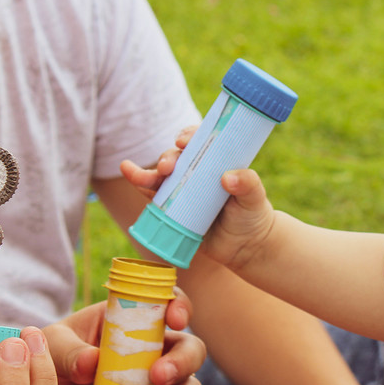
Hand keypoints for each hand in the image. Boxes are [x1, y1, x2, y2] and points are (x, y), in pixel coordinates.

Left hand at [44, 292, 204, 384]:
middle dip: (182, 362)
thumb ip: (69, 351)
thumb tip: (91, 363)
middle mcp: (148, 350)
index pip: (166, 305)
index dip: (179, 307)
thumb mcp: (52, 346)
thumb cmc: (45, 358)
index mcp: (129, 320)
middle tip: (158, 376)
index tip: (175, 320)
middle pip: (188, 350)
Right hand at [121, 125, 278, 271]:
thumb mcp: (255, 198)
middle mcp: (196, 171)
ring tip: (132, 172)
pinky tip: (128, 173)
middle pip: (176, 158)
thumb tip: (228, 177)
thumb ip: (248, 184)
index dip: (189, 136)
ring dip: (146, 172)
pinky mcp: (173, 209)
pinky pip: (153, 195)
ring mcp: (183, 190)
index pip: (200, 141)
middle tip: (168, 167)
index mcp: (215, 161)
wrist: (246, 248)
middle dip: (167, 158)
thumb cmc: (253, 215)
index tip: (184, 141)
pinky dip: (139, 184)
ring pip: (160, 175)